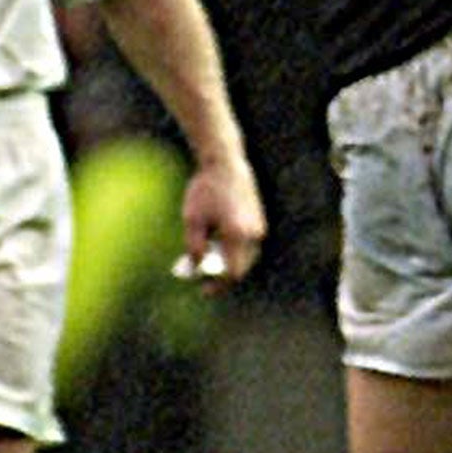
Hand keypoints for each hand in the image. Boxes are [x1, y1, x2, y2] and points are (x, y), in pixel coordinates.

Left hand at [179, 152, 266, 292]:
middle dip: (221, 274)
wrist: (225, 162)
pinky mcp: (259, 218)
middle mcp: (253, 233)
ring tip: (208, 256)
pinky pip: (249, 243)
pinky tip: (217, 241)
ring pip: (246, 256)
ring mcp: (259, 225)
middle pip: (241, 266)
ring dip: (229, 261)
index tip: (204, 290)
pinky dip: (234, 249)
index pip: (232, 272)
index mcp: (237, 235)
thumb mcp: (192, 220)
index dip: (218, 285)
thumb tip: (196, 268)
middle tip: (202, 274)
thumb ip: (194, 248)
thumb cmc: (206, 189)